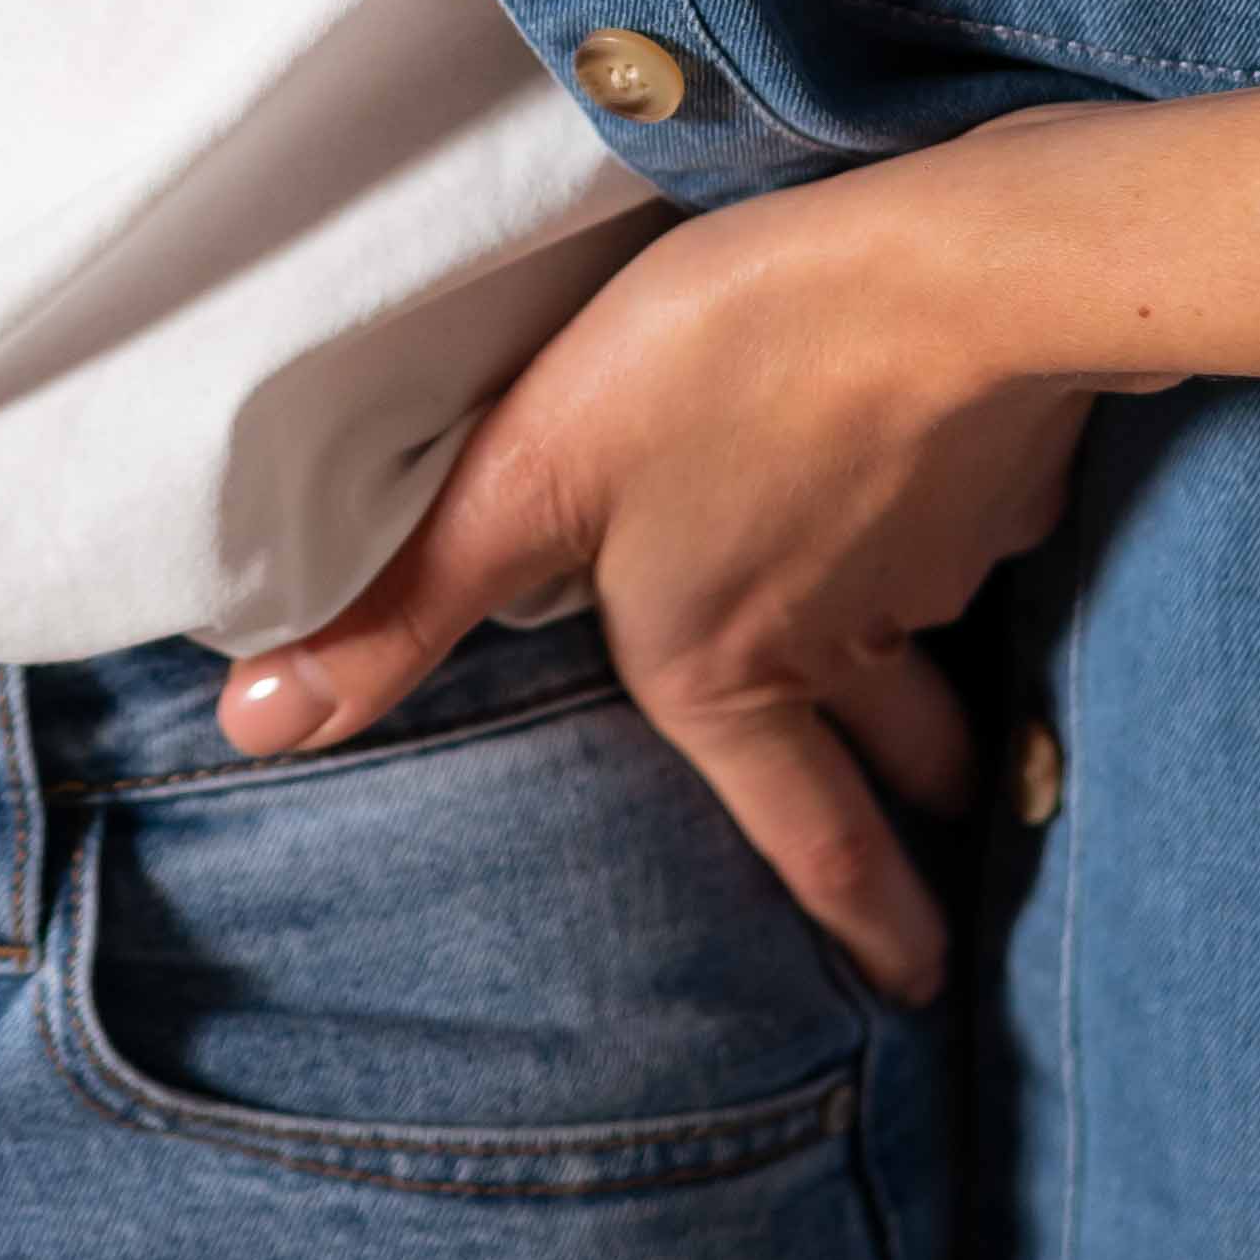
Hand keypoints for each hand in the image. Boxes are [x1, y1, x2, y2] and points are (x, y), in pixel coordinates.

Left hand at [215, 85, 1259, 1001]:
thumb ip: (405, 603)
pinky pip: (986, 531)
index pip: (811, 837)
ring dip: (955, 681)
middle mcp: (849, 640)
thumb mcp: (525, 476)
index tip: (915, 986)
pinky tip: (954, 477)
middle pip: (904, 752)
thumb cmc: (721, 363)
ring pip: (946, 641)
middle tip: (950, 854)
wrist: (947, 273)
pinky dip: (972, 531)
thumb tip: (255, 729)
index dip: (864, 923)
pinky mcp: (1004, 472)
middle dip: (926, 811)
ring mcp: (942, 559)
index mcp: (731, 669)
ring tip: (962, 698)